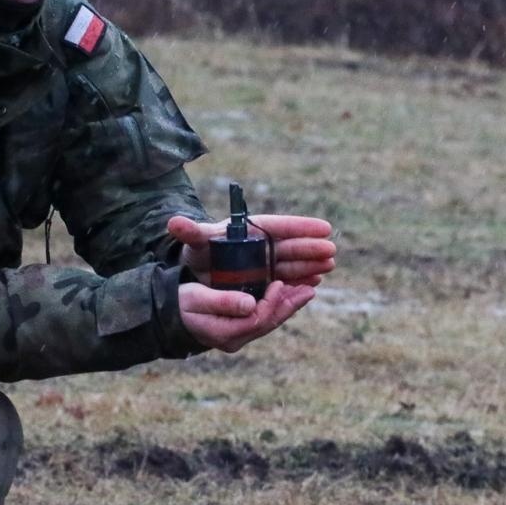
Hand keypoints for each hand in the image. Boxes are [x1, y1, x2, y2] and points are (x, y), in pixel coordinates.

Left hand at [168, 213, 336, 286]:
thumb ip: (190, 233)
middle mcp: (262, 245)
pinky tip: (315, 281)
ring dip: (311, 264)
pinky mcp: (267, 279)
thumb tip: (174, 222)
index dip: (301, 226)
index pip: (279, 226)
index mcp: (251, 230)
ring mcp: (266, 262)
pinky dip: (301, 280)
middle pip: (290, 245)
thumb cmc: (200, 252)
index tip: (323, 227)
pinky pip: (287, 278)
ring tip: (329, 265)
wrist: (199, 274)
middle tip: (331, 249)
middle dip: (311, 248)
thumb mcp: (197, 243)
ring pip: (292, 262)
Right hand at [178, 280, 316, 351]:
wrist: (167, 315)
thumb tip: (250, 304)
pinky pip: (264, 318)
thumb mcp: (196, 298)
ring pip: (269, 322)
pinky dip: (278, 305)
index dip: (271, 302)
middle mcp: (235, 339)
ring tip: (307, 290)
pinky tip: (289, 293)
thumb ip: (222, 302)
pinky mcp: (240, 328)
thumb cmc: (179, 303)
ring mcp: (238, 336)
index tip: (280, 283)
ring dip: (288, 305)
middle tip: (310, 288)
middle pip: (269, 323)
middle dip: (289, 305)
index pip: (257, 319)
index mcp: (224, 333)